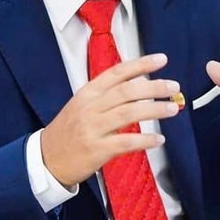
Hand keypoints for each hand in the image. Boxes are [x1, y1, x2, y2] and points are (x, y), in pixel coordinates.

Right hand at [41, 53, 179, 186]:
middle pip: (127, 92)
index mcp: (88, 92)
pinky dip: (145, 140)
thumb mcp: (82, 104)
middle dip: (154, 87)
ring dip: (154, 110)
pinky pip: (126, 142)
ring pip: (129, 113)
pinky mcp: (96, 150)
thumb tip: (140, 83)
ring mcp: (93, 128)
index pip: (118, 73)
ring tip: (172, 108)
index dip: (141, 64)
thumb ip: (107, 94)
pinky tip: (159, 139)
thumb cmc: (68, 130)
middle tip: (173, 86)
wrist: (45, 159)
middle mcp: (90, 107)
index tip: (162, 59)